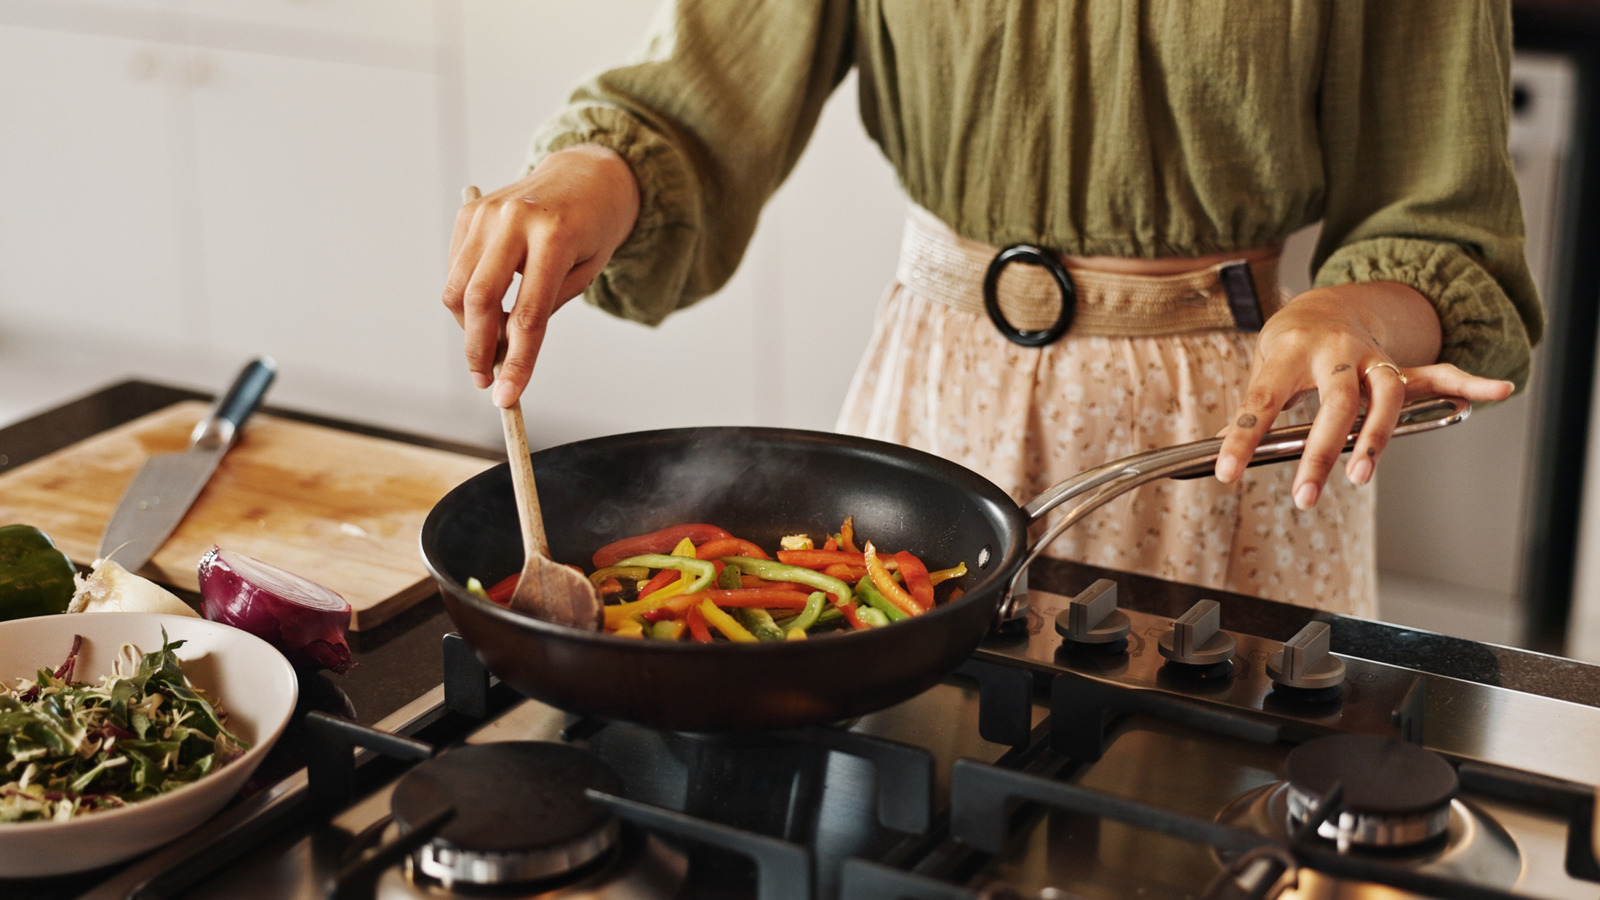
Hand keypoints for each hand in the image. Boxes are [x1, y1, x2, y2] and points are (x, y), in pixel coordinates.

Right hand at [442, 144, 639, 407]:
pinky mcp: (470, 213)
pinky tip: (488, 306)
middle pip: (480, 300)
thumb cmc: (593, 230)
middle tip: (485, 380)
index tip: (508, 395)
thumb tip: (504, 352)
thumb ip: (544, 308)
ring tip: (490, 344)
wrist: (587, 175)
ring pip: (458, 288)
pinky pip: (456, 269)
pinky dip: (466, 298)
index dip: (517, 361)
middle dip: (478, 350)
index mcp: (555, 235)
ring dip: (468, 327)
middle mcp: (515, 219)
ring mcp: (487, 213)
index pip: (529, 314)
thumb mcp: (585, 272)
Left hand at [1214, 282, 1514, 507]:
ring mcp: (1371, 359)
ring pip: (1387, 393)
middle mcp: (1334, 354)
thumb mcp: (1261, 374)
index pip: (1261, 401)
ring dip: (1378, 434)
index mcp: (1288, 354)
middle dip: (1321, 450)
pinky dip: (1470, 382)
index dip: (1241, 439)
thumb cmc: (1286, 351)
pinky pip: (1439, 374)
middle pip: (1335, 401)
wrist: (1318, 308)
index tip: (1226, 472)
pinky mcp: (1397, 369)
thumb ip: (1253, 414)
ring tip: (1364, 473)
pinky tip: (1497, 391)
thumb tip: (1220, 454)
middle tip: (1306, 494)